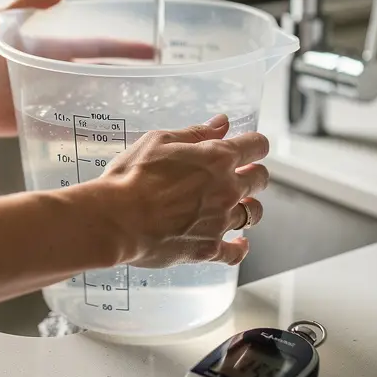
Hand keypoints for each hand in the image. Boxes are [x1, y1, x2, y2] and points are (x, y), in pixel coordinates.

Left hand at [0, 0, 154, 136]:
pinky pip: (68, 128)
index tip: (151, 51)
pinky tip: (109, 136)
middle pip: (99, 77)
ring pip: (88, 103)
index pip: (96, 48)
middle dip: (127, 79)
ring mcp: (48, 99)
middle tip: (156, 85)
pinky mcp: (37, 122)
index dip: (123, 49)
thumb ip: (28, 3)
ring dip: (112, 106)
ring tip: (141, 112)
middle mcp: (54, 74)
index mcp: (51, 50)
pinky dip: (88, 132)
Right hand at [95, 113, 268, 267]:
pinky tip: (239, 244)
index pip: (256, 146)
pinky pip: (235, 253)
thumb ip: (196, 133)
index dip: (255, 145)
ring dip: (249, 207)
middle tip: (240, 175)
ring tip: (238, 207)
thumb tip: (222, 123)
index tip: (251, 148)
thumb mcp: (159, 141)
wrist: (116, 219)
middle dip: (253, 174)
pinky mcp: (208, 248)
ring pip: (253, 214)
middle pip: (260, 179)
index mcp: (217, 158)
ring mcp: (220, 221)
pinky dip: (240, 248)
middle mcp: (227, 189)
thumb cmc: (132, 176)